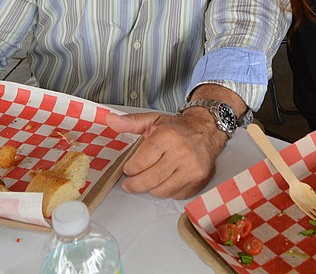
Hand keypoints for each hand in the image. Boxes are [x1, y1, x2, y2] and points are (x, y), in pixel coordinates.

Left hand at [105, 109, 227, 198]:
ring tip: (149, 179)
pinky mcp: (199, 180)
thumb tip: (109, 119)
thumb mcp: (152, 120)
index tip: (129, 168)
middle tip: (130, 183)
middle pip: (149, 180)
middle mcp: (181, 153)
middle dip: (135, 184)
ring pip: (161, 191)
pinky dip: (167, 190)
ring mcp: (192, 168)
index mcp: (167, 137)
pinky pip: (175, 195)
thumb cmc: (177, 128)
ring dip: (151, 188)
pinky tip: (166, 179)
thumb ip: (129, 122)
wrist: (206, 130)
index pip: (139, 163)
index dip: (130, 169)